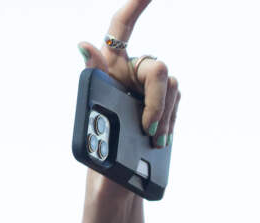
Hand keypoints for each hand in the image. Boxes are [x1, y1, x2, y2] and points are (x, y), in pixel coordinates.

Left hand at [79, 0, 177, 146]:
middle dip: (156, 101)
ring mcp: (153, 86)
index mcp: (112, 64)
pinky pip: (176, 103)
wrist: (113, 169)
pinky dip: (169, 122)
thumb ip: (94, 75)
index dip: (135, 4)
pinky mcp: (167, 101)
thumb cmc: (98, 136)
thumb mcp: (93, 109)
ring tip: (153, 141)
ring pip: (172, 88)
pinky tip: (162, 139)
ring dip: (163, 116)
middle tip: (148, 129)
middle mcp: (134, 69)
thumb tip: (83, 44)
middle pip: (158, 69)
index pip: (122, 25)